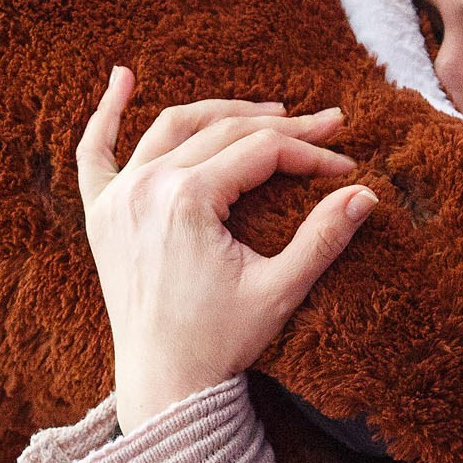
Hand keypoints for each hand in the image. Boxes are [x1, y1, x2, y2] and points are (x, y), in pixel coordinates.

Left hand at [77, 67, 378, 433]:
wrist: (164, 385)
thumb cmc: (220, 342)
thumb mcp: (280, 290)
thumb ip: (322, 238)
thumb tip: (366, 193)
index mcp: (188, 200)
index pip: (260, 151)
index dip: (309, 152)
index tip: (344, 161)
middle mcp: (147, 187)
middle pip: (222, 132)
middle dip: (280, 127)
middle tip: (325, 124)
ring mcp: (118, 198)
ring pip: (172, 128)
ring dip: (219, 112)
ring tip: (264, 111)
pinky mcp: (102, 215)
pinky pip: (95, 153)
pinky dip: (106, 114)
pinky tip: (122, 77)